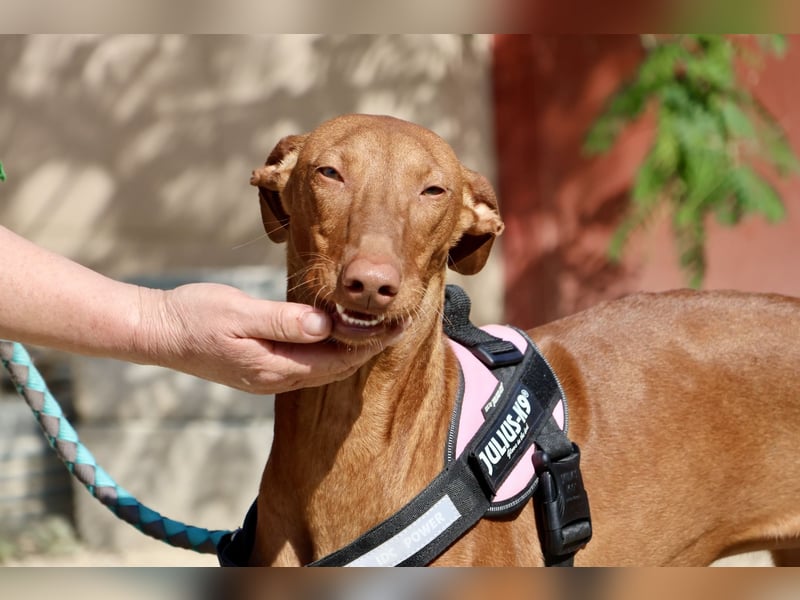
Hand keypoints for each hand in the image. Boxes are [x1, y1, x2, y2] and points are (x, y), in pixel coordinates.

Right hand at [136, 283, 395, 393]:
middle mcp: (275, 378)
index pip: (336, 361)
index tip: (395, 326)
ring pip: (323, 369)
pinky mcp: (259, 367)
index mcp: (274, 367)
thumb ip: (283, 321)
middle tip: (397, 326)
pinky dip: (328, 351)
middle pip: (335, 369)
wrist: (156, 332)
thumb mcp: (238, 313)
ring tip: (375, 330)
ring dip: (350, 351)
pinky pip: (306, 365)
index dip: (368, 345)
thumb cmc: (194, 316)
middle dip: (367, 349)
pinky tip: (336, 334)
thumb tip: (325, 326)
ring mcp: (267, 376)